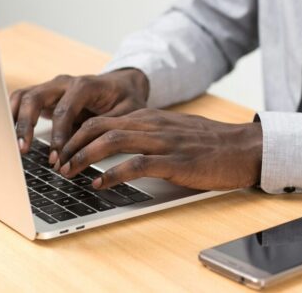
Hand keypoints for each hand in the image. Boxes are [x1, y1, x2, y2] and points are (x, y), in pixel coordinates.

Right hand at [10, 69, 148, 163]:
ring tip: (12, 145)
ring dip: (15, 120)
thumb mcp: (127, 114)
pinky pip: (22, 102)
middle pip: (35, 97)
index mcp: (85, 85)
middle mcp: (64, 83)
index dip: (58, 134)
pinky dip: (13, 116)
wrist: (122, 85)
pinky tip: (10, 136)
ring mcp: (51, 87)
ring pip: (23, 97)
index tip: (57, 157)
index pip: (64, 109)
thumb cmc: (126, 100)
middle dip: (27, 125)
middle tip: (22, 149)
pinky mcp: (45, 96)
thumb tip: (93, 151)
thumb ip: (109, 128)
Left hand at [56, 109, 262, 190]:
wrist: (244, 147)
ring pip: (113, 140)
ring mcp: (164, 142)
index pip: (103, 119)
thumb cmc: (211, 143)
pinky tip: (100, 183)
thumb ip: (150, 132)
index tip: (62, 151)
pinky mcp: (176, 162)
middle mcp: (153, 125)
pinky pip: (137, 164)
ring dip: (84, 156)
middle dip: (71, 144)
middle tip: (57, 163)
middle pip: (100, 126)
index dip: (76, 134)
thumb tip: (122, 142)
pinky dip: (113, 173)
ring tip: (69, 172)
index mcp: (151, 118)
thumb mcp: (175, 130)